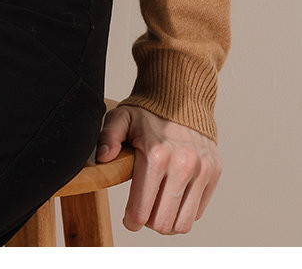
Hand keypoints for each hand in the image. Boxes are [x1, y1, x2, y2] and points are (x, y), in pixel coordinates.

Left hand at [95, 104, 222, 235]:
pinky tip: (173, 195)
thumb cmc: (148, 111)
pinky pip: (197, 211)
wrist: (182, 95)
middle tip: (142, 210)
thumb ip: (108, 137)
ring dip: (167, 223)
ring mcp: (201, 169)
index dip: (131, 221)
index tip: (128, 218)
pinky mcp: (214, 172)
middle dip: (148, 222)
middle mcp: (182, 164)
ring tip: (157, 208)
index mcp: (156, 154)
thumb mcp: (121, 118)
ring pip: (183, 224)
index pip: (141, 210)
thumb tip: (104, 158)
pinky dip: (184, 211)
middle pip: (162, 224)